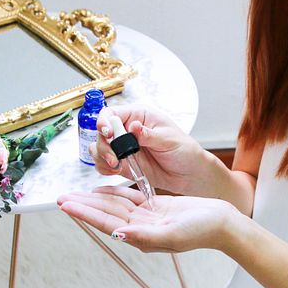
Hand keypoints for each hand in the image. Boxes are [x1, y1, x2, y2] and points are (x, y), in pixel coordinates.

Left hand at [57, 185, 241, 252]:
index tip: (66, 205)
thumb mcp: (173, 235)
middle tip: (61, 197)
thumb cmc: (202, 231)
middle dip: (83, 205)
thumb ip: (145, 237)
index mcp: (141, 236)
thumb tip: (120, 235)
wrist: (223, 223)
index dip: (84, 214)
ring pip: (114, 206)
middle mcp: (140, 228)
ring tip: (74, 195)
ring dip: (94, 199)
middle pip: (105, 213)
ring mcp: (147, 218)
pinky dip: (114, 194)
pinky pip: (129, 199)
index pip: (106, 223)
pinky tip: (102, 190)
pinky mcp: (155, 207)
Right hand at [88, 105, 204, 195]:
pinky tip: (116, 171)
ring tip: (117, 166)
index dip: (104, 122)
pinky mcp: (122, 163)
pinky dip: (104, 168)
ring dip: (102, 158)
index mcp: (139, 116)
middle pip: (101, 132)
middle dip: (103, 145)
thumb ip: (148, 134)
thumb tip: (133, 126)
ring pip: (98, 148)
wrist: (189, 175)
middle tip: (115, 159)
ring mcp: (123, 148)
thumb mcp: (169, 139)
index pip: (112, 113)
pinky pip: (103, 164)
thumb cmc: (184, 151)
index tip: (108, 134)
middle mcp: (127, 130)